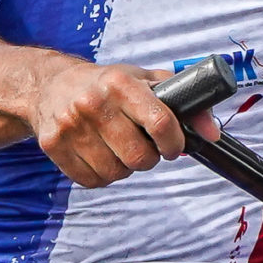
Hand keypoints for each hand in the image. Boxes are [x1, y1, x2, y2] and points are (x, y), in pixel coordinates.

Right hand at [28, 62, 187, 187]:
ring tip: (117, 148)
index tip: (172, 147)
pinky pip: (92, 181)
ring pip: (116, 173)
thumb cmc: (107, 85)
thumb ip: (184, 102)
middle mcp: (93, 103)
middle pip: (139, 157)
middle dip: (148, 158)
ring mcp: (70, 126)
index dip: (173, 143)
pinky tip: (98, 155)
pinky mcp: (53, 145)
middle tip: (142, 147)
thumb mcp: (145, 81)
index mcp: (120, 83)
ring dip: (124, 168)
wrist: (50, 86)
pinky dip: (102, 175)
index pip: (160, 122)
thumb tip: (212, 133)